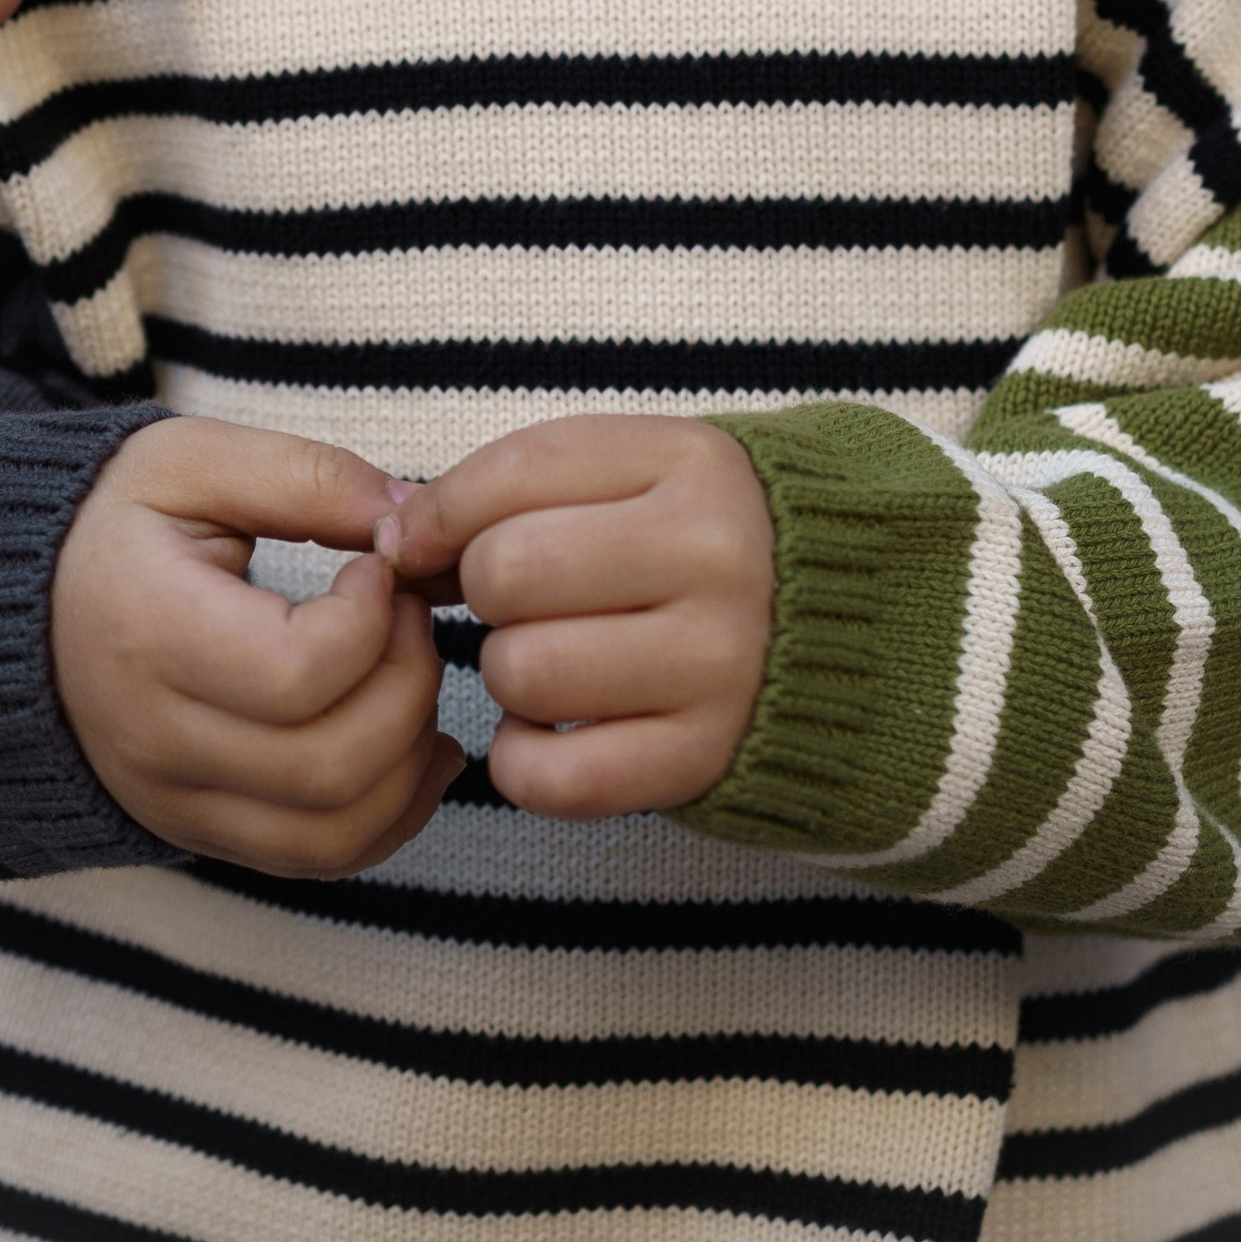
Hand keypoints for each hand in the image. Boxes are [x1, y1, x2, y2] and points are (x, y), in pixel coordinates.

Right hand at [52, 419, 459, 871]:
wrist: (21, 608)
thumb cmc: (114, 524)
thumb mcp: (192, 460)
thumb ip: (305, 478)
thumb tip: (413, 520)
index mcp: (148, 634)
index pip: (296, 675)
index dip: (371, 620)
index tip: (375, 566)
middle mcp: (156, 740)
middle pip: (328, 764)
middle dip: (408, 684)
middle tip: (408, 614)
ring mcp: (176, 801)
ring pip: (333, 832)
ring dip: (410, 758)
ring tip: (411, 675)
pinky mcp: (199, 831)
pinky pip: (317, 860)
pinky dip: (390, 814)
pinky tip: (414, 747)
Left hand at [386, 418, 773, 818]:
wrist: (843, 629)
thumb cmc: (695, 542)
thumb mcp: (632, 474)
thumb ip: (513, 486)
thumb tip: (397, 536)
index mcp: (692, 465)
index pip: (515, 473)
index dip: (441, 512)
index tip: (426, 540)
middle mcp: (716, 558)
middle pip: (507, 572)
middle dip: (484, 592)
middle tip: (520, 602)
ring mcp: (720, 664)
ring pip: (522, 672)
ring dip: (507, 674)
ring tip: (551, 660)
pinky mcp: (706, 758)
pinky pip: (555, 776)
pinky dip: (524, 761)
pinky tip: (553, 730)